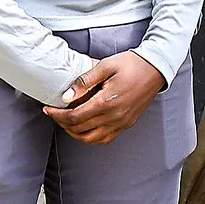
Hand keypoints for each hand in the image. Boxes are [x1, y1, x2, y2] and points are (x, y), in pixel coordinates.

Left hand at [44, 52, 164, 145]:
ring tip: (67, 122)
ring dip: (75, 133)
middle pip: (80, 129)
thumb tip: (66, 96)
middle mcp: (114, 116)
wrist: (156, 68)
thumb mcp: (105, 66)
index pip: (74, 117)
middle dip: (63, 123)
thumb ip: (84, 81)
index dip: (57, 115)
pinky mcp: (127, 124)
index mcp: (107, 102)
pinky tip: (85, 128)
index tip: (48, 109)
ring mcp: (122, 122)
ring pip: (91, 139)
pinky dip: (91, 138)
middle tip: (55, 114)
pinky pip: (105, 139)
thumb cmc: (131, 64)